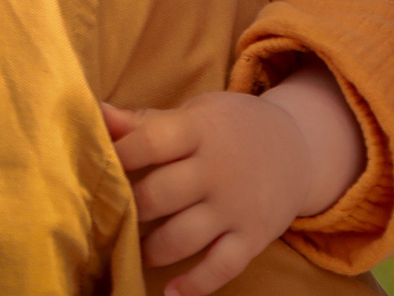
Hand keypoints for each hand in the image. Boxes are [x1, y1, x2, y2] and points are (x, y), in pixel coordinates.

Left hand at [102, 66, 363, 295]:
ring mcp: (236, 205)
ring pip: (182, 237)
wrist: (297, 147)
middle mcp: (217, 168)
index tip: (96, 169)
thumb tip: (97, 114)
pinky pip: (221, 267)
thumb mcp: (195, 114)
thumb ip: (146, 121)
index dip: (117, 157)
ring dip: (150, 249)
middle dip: (129, 210)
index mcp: (199, 129)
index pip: (149, 142)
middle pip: (159, 195)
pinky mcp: (253, 237)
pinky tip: (170, 293)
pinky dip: (195, 285)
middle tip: (112, 217)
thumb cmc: (229, 129)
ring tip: (137, 248)